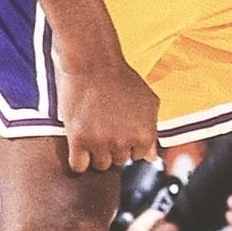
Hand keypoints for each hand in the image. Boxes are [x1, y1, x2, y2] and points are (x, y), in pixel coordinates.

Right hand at [56, 57, 159, 172]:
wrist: (94, 64)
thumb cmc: (122, 80)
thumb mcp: (149, 102)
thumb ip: (153, 130)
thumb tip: (152, 158)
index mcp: (145, 134)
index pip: (139, 156)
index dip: (130, 144)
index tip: (121, 130)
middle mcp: (125, 141)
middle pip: (119, 161)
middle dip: (113, 147)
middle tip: (105, 127)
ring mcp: (101, 142)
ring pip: (100, 165)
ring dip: (96, 154)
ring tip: (93, 132)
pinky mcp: (78, 140)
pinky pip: (78, 166)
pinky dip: (78, 159)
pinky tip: (79, 144)